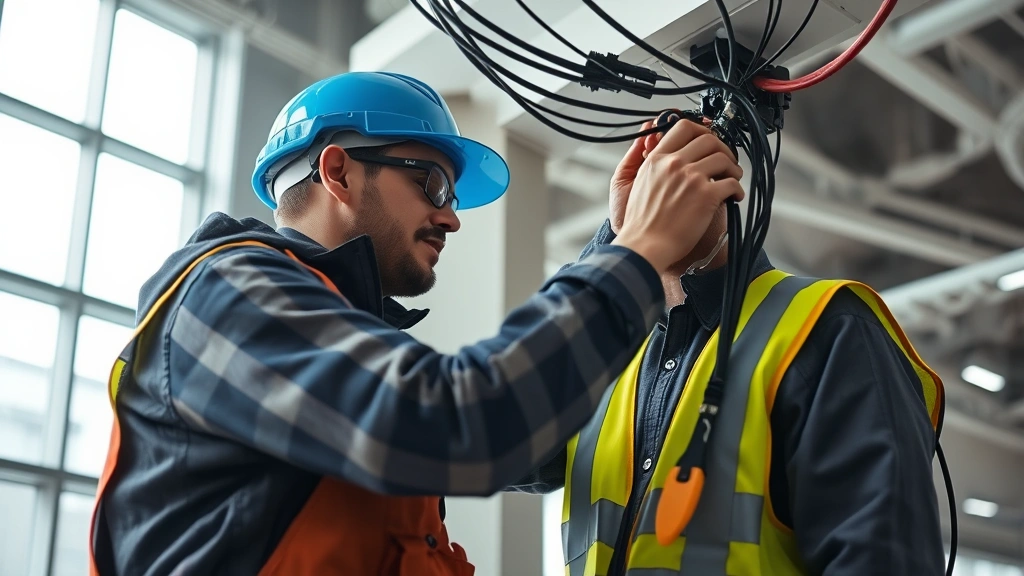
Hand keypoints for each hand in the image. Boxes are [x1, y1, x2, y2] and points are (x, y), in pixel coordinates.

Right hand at [612, 119, 743, 272]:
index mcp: (657, 159)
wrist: (645, 245)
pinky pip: (731, 183)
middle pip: (709, 139)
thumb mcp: (638, 183)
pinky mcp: (706, 197)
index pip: (683, 127)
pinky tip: (733, 197)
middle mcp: (674, 164)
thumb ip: (653, 164)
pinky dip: (737, 190)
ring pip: (724, 159)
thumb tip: (668, 152)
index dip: (702, 130)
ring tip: (732, 178)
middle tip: (725, 161)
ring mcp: (691, 179)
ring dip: (733, 168)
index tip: (709, 140)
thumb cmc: (642, 222)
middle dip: (723, 148)